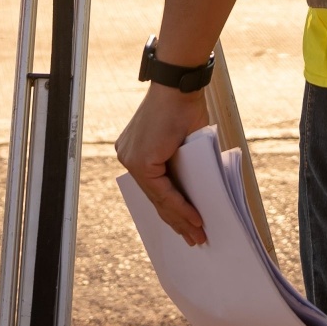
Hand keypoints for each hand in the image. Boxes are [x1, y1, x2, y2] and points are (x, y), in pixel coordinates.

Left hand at [115, 81, 212, 244]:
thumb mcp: (186, 143)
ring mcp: (131, 159)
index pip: (154, 187)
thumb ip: (186, 165)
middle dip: (177, 221)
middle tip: (195, 239)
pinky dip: (181, 207)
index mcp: (136, 151)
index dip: (172, 209)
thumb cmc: (185, 106)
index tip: (187, 225)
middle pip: (155, 197)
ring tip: (198, 236)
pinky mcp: (140, 161)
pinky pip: (162, 192)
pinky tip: (195, 219)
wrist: (179, 86)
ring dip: (181, 219)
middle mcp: (127, 156)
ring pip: (158, 198)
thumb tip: (198, 190)